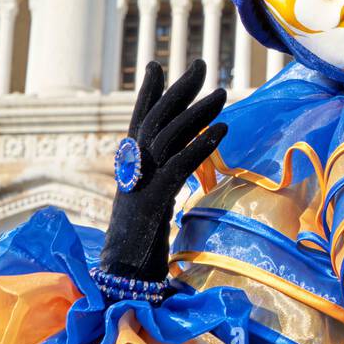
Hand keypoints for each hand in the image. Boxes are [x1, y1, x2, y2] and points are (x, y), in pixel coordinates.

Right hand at [98, 60, 226, 284]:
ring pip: (167, 137)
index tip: (156, 65)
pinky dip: (200, 146)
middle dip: (179, 89)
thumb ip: (158, 184)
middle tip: (202, 63)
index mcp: (129, 170)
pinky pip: (178, 167)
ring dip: (197, 112)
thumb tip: (174, 169)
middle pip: (154, 120)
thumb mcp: (150, 209)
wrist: (121, 279)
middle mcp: (131, 172)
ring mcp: (140, 186)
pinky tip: (222, 131)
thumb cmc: (138, 249)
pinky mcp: (153, 203)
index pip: (137, 122)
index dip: (147, 93)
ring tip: (222, 92)